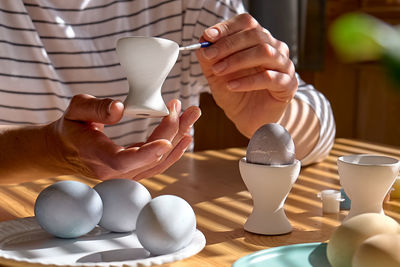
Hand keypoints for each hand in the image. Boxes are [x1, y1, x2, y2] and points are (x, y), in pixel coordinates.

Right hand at [46, 94, 200, 179]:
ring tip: (193, 115)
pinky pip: (158, 162)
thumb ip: (95, 108)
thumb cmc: (71, 128)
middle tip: (186, 108)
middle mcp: (114, 171)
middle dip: (172, 131)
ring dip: (179, 137)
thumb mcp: (76, 110)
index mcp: (97, 156)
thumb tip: (119, 109)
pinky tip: (186, 133)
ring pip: (159, 160)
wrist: (66, 149)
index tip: (166, 142)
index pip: (123, 161)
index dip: (146, 154)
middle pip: (150, 158)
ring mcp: (126, 174)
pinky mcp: (134, 170)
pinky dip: (174, 148)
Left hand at [196, 13, 297, 137]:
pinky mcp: (288, 85)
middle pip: (255, 35)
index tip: (208, 37)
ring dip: (237, 61)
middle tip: (209, 56)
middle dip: (228, 45)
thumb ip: (209, 58)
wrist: (249, 119)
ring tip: (218, 71)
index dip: (226, 28)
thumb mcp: (216, 75)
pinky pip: (270, 78)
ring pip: (265, 53)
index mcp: (258, 40)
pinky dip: (248, 81)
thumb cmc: (235, 93)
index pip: (246, 23)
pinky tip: (231, 86)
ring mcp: (284, 66)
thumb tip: (202, 42)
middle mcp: (275, 48)